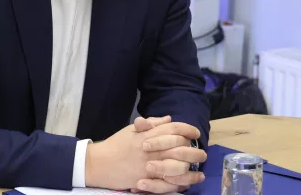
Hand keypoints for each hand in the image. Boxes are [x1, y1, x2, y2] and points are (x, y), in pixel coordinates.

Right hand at [85, 121, 204, 192]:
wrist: (99, 163)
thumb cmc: (115, 144)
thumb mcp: (131, 130)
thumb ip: (151, 124)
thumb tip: (169, 119)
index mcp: (147, 134)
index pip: (173, 128)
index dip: (187, 129)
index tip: (195, 133)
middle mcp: (151, 148)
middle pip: (180, 147)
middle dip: (194, 150)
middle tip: (202, 152)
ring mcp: (149, 165)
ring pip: (178, 166)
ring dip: (192, 167)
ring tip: (200, 168)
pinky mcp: (147, 180)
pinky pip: (169, 181)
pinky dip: (182, 181)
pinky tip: (191, 180)